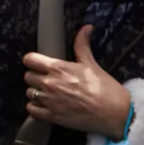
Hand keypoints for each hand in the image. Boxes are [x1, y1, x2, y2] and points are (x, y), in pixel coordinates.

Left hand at [22, 25, 130, 139]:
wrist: (115, 113)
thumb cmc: (105, 88)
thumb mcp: (92, 64)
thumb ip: (82, 45)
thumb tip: (86, 27)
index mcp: (58, 68)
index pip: (29, 59)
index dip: (33, 61)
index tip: (38, 64)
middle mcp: (50, 83)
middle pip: (28, 76)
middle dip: (36, 77)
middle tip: (47, 80)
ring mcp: (50, 101)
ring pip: (29, 93)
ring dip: (36, 93)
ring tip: (48, 94)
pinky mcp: (52, 117)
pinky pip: (31, 110)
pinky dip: (36, 108)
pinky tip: (45, 106)